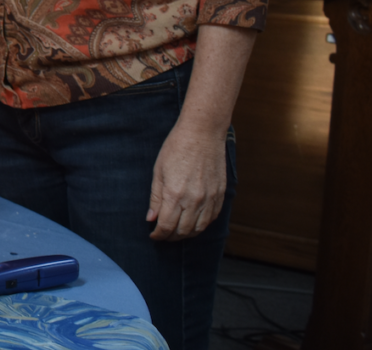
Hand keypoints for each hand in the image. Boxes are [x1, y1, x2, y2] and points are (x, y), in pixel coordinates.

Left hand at [146, 123, 226, 241]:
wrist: (202, 133)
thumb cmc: (176, 148)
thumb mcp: (158, 171)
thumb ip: (155, 198)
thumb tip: (151, 218)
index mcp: (175, 194)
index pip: (166, 226)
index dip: (159, 235)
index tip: (154, 235)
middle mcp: (194, 200)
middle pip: (183, 231)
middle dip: (171, 237)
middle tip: (163, 235)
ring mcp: (209, 198)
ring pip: (199, 229)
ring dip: (187, 234)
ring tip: (177, 232)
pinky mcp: (220, 195)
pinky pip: (212, 218)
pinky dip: (202, 225)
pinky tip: (194, 223)